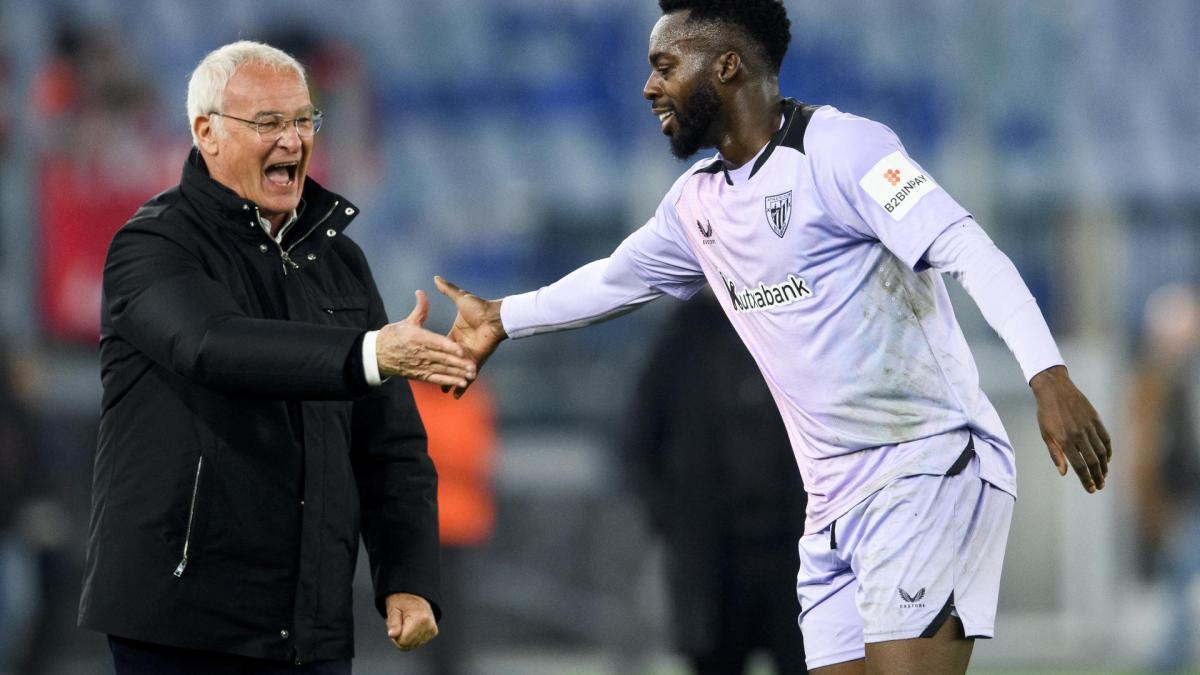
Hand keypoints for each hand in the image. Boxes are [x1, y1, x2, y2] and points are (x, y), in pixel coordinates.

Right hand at [376, 290, 476, 387]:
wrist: (376, 354)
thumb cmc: (392, 335)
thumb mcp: (407, 321)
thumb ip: (419, 308)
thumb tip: (421, 292)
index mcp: (418, 337)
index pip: (437, 343)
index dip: (450, 347)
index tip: (462, 350)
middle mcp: (420, 353)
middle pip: (442, 358)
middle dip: (458, 363)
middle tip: (472, 366)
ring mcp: (420, 365)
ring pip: (441, 370)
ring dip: (457, 374)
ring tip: (470, 376)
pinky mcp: (419, 375)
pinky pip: (435, 379)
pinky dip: (448, 381)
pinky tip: (460, 383)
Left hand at [385, 592, 437, 649]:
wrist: (415, 594)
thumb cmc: (402, 600)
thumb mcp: (393, 608)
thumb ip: (393, 623)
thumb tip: (392, 635)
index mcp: (420, 619)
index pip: (403, 642)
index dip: (395, 636)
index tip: (395, 624)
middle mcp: (429, 625)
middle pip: (408, 645)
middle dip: (400, 637)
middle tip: (399, 622)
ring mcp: (432, 629)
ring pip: (412, 645)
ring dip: (405, 637)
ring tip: (405, 623)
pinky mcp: (433, 632)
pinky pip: (417, 642)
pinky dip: (412, 636)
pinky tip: (412, 626)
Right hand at [434, 276, 506, 397]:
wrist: (495, 317)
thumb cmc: (479, 307)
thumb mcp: (460, 298)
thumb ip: (447, 289)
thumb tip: (436, 277)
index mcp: (453, 336)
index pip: (438, 347)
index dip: (430, 353)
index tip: (417, 358)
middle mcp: (459, 348)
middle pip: (444, 362)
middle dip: (437, 371)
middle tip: (425, 379)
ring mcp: (466, 357)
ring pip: (454, 371)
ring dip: (448, 381)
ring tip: (440, 391)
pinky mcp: (474, 363)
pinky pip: (467, 377)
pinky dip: (462, 387)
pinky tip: (457, 396)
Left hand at [1030, 365, 1111, 492]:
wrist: (1054, 389)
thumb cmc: (1046, 413)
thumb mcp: (1045, 434)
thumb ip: (1055, 454)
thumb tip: (1064, 473)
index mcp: (1064, 441)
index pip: (1079, 466)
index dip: (1086, 480)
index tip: (1090, 489)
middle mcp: (1079, 435)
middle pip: (1093, 462)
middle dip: (1097, 477)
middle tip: (1099, 486)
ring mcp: (1089, 427)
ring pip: (1101, 452)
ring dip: (1104, 466)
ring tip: (1104, 476)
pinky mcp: (1095, 419)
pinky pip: (1106, 438)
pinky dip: (1108, 450)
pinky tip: (1107, 459)